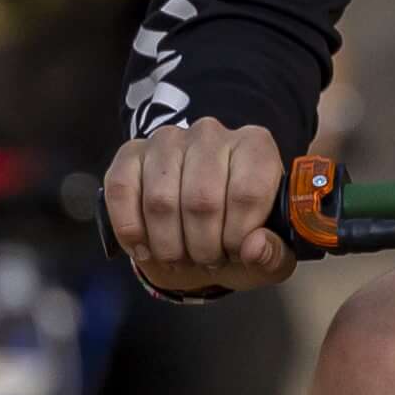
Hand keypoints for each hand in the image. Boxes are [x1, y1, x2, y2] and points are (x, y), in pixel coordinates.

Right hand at [103, 120, 292, 295]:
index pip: (247, 192)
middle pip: (201, 200)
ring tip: (179, 256)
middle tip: (206, 260)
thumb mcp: (268, 258)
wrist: (197, 236)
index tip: (235, 253)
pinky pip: (121, 190)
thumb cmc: (237, 240)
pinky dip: (131, 230)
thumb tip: (253, 248)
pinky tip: (145, 248)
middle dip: (202, 247)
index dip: (238, 236)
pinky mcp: (130, 153)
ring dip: (168, 245)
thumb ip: (273, 256)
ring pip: (160, 200)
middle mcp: (211, 134)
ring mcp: (167, 140)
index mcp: (255, 148)